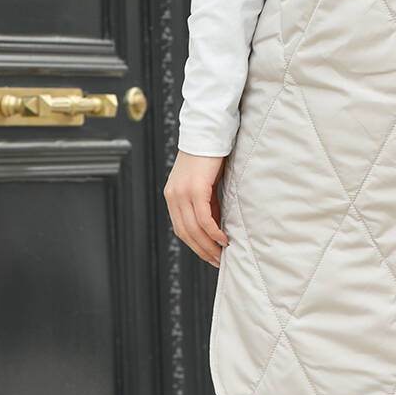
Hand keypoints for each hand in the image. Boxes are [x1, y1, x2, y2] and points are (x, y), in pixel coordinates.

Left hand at [164, 151, 229, 266]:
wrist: (208, 133)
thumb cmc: (210, 157)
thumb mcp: (205, 184)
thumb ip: (206, 204)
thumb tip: (215, 226)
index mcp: (172, 196)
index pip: (181, 228)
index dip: (195, 245)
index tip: (209, 255)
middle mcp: (173, 196)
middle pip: (185, 233)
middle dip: (202, 250)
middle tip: (217, 261)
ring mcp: (182, 193)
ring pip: (193, 229)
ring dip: (208, 245)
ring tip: (222, 254)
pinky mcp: (195, 189)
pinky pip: (203, 218)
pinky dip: (213, 232)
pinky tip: (223, 238)